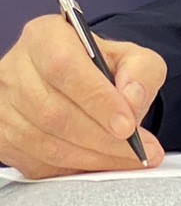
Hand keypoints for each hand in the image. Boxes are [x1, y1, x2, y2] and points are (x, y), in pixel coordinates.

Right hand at [0, 15, 166, 176]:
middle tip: (137, 149)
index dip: (97, 99)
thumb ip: (142, 71)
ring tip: (128, 158)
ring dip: (91, 156)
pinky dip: (74, 167)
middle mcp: (15, 69)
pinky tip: (102, 163)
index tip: (127, 125)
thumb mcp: (133, 57)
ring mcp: (3, 105)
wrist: (78, 83)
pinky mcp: (2, 138)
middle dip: (100, 137)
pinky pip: (37, 162)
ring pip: (44, 142)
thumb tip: (132, 99)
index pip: (64, 67)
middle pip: (53, 112)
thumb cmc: (102, 67)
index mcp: (45, 37)